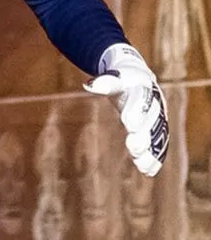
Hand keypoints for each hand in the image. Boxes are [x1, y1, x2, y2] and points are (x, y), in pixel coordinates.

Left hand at [83, 44, 167, 176]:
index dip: (136, 111)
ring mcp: (160, 118)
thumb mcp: (115, 79)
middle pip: (151, 121)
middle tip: (133, 148)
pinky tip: (148, 171)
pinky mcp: (160, 130)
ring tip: (141, 166)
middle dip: (144, 135)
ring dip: (151, 151)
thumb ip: (104, 83)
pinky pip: (160, 144)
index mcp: (144, 87)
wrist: (141, 80)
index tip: (128, 124)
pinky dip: (155, 157)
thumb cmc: (123, 80)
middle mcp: (155, 104)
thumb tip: (89, 85)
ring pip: (157, 135)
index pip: (142, 99)